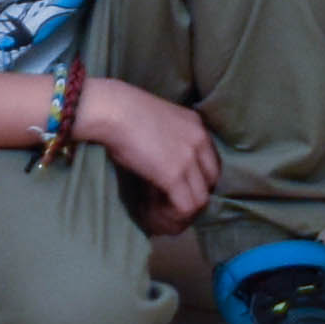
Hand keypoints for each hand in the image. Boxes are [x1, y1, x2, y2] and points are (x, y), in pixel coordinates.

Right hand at [80, 75, 222, 231]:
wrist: (113, 110)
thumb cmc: (123, 112)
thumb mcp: (159, 121)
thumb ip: (170, 140)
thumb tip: (163, 166)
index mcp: (197, 125)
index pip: (210, 160)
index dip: (196, 177)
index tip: (176, 183)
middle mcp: (200, 140)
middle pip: (211, 180)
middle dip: (193, 193)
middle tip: (170, 198)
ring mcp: (189, 159)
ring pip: (201, 198)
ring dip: (182, 207)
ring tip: (159, 205)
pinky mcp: (174, 176)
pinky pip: (186, 207)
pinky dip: (172, 213)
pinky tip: (154, 207)